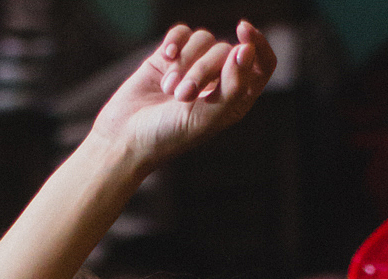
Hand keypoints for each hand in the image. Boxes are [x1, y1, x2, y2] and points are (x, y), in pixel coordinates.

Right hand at [90, 20, 275, 170]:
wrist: (125, 138)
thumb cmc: (168, 136)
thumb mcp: (205, 117)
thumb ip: (232, 87)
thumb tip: (246, 49)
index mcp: (235, 101)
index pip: (261, 65)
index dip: (257, 46)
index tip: (243, 37)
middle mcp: (218, 83)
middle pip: (226, 51)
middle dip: (203, 69)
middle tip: (182, 96)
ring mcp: (193, 68)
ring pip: (203, 39)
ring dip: (185, 63)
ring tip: (168, 91)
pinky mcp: (170, 58)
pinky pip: (182, 32)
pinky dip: (175, 42)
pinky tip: (165, 59)